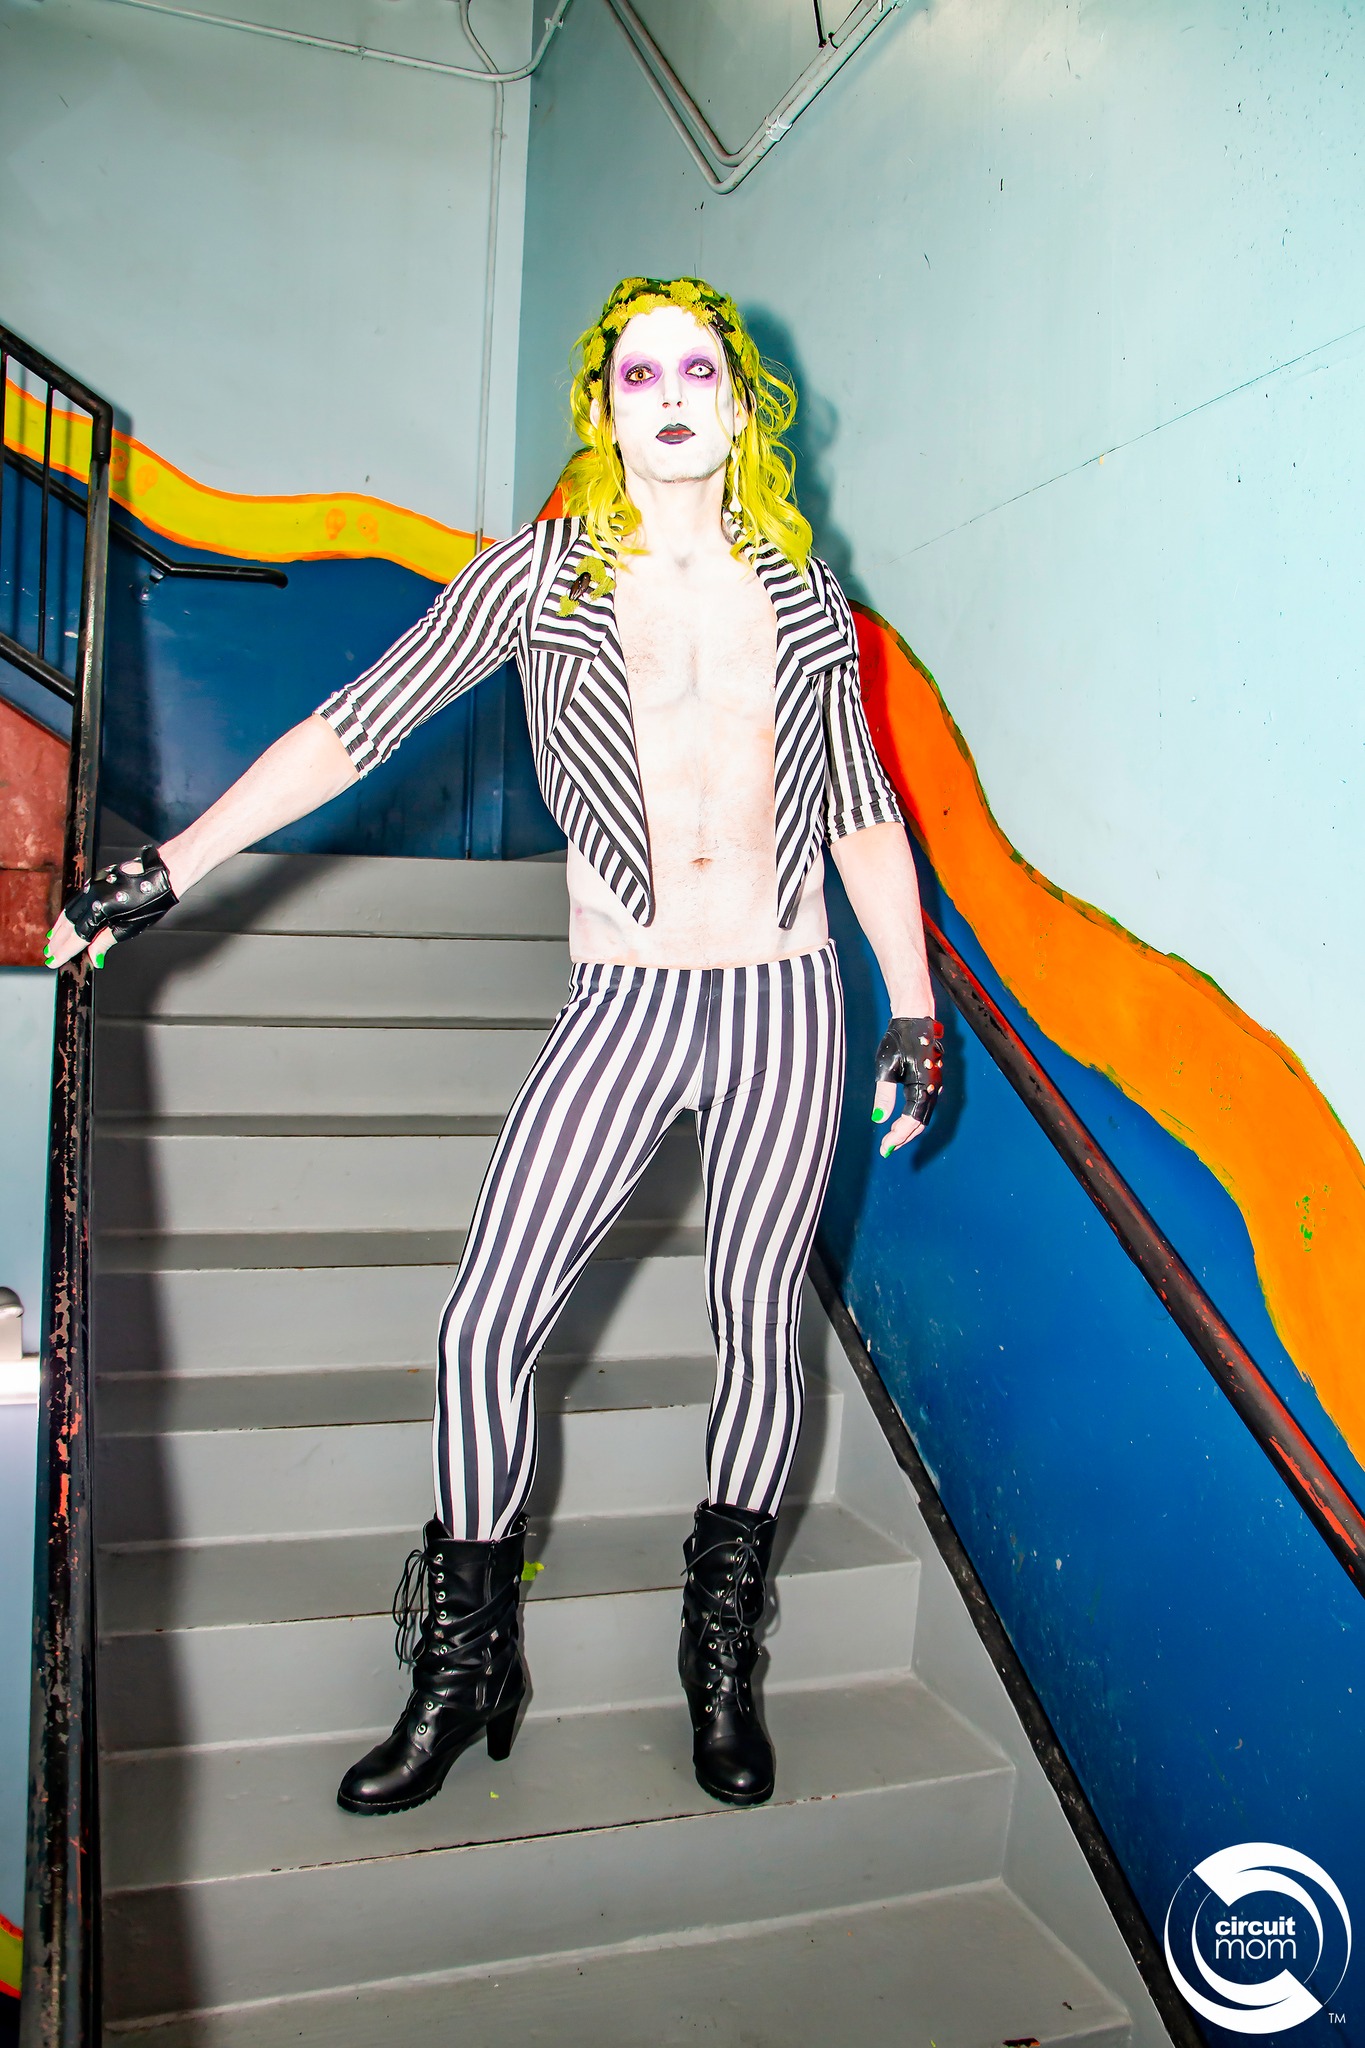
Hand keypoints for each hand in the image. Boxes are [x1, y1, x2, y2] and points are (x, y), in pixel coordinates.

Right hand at [44, 846, 179, 971]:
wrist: (161, 874)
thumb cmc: (152, 899)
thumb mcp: (131, 927)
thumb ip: (107, 941)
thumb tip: (93, 955)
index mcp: (101, 911)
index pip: (77, 937)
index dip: (64, 951)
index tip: (54, 961)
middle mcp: (92, 897)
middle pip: (68, 924)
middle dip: (57, 941)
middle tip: (50, 954)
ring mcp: (92, 887)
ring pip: (69, 911)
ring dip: (60, 928)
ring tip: (53, 941)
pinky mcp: (95, 881)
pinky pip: (76, 901)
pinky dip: (68, 914)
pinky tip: (66, 921)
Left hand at [871, 1015, 943, 1157]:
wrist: (914, 1018)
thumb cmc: (899, 1039)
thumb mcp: (886, 1068)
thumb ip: (884, 1096)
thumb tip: (878, 1119)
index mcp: (923, 1087)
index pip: (911, 1122)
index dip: (898, 1137)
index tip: (884, 1148)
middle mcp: (934, 1089)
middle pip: (920, 1123)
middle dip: (903, 1138)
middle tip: (886, 1149)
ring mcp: (935, 1085)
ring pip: (923, 1116)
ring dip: (908, 1130)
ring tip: (891, 1139)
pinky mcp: (931, 1081)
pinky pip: (924, 1106)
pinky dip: (913, 1118)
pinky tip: (900, 1120)